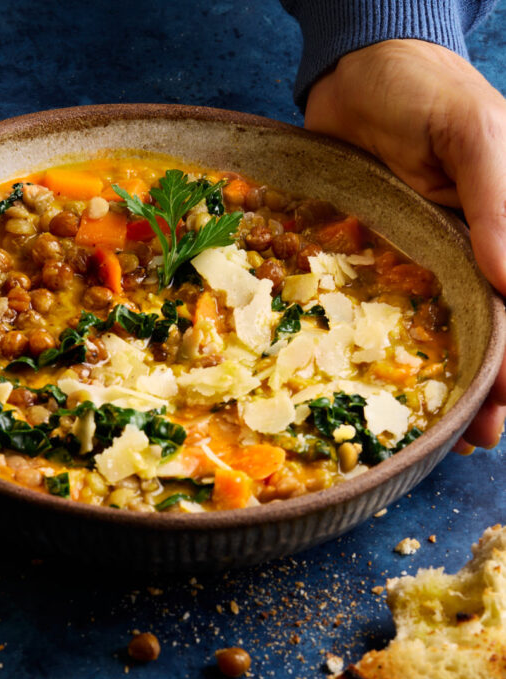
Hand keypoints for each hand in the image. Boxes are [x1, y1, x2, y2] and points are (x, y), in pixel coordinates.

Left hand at [305, 39, 505, 449]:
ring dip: (455, 384)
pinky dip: (401, 356)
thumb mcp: (469, 132)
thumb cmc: (422, 90)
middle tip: (481, 436)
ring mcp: (433, 263)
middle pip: (499, 329)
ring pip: (453, 334)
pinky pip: (397, 319)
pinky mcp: (386, 266)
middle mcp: (479, 251)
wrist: (354, 74)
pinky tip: (394, 392)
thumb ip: (496, 198)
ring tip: (448, 435)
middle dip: (496, 386)